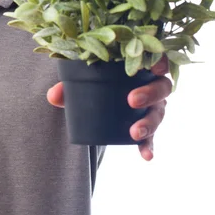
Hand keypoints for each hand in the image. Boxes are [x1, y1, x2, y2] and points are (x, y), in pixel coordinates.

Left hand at [46, 55, 171, 160]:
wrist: (95, 103)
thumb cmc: (93, 83)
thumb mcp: (81, 82)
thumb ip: (67, 87)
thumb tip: (53, 96)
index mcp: (138, 67)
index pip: (156, 58)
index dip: (160, 61)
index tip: (155, 66)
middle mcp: (151, 85)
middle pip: (161, 87)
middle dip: (150, 93)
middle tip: (132, 100)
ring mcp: (153, 106)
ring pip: (159, 113)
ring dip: (149, 123)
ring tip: (134, 132)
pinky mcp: (148, 125)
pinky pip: (153, 137)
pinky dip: (148, 145)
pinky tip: (146, 155)